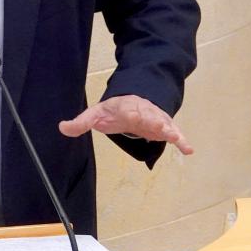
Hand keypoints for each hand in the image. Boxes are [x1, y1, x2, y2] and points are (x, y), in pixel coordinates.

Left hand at [58, 95, 193, 154]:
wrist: (134, 101)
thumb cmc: (114, 110)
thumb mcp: (95, 114)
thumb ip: (80, 122)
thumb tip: (61, 127)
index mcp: (125, 107)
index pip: (127, 109)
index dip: (130, 112)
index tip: (132, 115)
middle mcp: (143, 112)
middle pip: (149, 115)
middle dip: (155, 119)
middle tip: (160, 125)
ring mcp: (156, 119)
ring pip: (165, 123)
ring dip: (171, 130)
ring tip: (177, 138)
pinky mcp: (164, 128)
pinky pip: (174, 134)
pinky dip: (182, 140)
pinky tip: (189, 150)